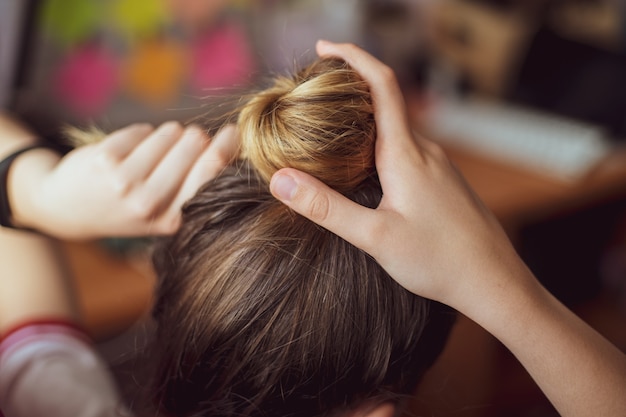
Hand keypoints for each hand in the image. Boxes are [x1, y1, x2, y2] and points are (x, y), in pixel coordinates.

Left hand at [12, 121, 238, 238]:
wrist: (71, 209)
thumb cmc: (130, 205)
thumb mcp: (164, 210)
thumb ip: (194, 184)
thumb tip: (231, 145)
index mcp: (171, 220)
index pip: (211, 173)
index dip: (227, 147)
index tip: (234, 132)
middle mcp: (148, 203)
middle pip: (194, 146)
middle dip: (195, 137)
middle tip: (190, 139)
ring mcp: (124, 181)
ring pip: (170, 133)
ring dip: (169, 134)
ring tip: (160, 147)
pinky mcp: (105, 159)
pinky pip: (143, 130)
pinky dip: (141, 134)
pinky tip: (133, 149)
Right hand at [269, 41, 527, 310]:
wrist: (494, 282)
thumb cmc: (439, 261)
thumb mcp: (375, 238)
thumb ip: (326, 208)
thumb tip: (281, 180)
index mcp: (406, 153)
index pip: (382, 84)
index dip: (353, 56)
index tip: (323, 47)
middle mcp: (424, 150)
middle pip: (385, 102)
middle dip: (349, 90)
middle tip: (311, 95)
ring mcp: (437, 164)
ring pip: (395, 128)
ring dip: (363, 120)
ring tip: (328, 132)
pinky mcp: (441, 181)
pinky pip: (406, 149)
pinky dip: (379, 143)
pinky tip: (364, 167)